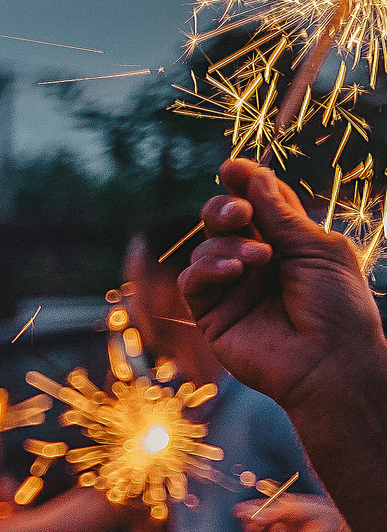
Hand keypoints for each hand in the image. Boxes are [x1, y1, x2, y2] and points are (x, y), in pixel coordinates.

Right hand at [180, 159, 386, 412]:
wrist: (330, 363)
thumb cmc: (338, 307)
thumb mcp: (318, 249)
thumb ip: (282, 215)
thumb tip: (255, 175)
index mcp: (289, 243)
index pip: (260, 204)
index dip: (244, 182)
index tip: (232, 168)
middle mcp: (257, 262)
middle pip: (224, 220)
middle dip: (225, 208)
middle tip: (239, 213)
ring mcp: (232, 288)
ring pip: (206, 247)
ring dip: (227, 244)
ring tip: (258, 259)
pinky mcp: (212, 314)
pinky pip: (192, 280)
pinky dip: (207, 269)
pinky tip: (233, 272)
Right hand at [240, 491, 348, 531]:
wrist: (328, 524)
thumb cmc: (309, 511)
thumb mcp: (286, 509)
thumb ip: (265, 513)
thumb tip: (242, 513)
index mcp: (270, 510)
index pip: (250, 511)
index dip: (243, 511)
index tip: (238, 511)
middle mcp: (270, 524)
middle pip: (248, 526)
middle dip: (248, 522)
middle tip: (252, 519)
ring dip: (258, 530)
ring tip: (269, 523)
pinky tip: (281, 530)